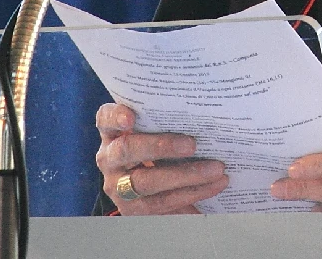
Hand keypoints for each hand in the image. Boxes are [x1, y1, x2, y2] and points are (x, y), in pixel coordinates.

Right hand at [93, 103, 228, 214]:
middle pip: (127, 150)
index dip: (115, 117)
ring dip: (186, 175)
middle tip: (192, 144)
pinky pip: (164, 203)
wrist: (152, 191)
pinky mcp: (134, 210)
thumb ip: (165, 122)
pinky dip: (193, 192)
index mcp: (112, 134)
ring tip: (216, 168)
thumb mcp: (154, 134)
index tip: (130, 117)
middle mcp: (109, 159)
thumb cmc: (158, 149)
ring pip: (147, 182)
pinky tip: (215, 184)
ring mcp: (118, 187)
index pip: (105, 119)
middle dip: (161, 146)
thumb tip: (205, 110)